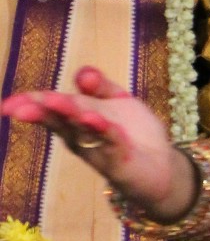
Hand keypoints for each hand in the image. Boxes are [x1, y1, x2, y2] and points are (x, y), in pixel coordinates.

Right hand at [0, 68, 191, 216]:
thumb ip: (100, 86)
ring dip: (68, 115)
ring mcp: (99, 148)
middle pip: (60, 119)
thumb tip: (82, 73)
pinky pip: (110, 140)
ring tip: (54, 102)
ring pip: (80, 129)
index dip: (30, 103)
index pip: (51, 107)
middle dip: (42, 111)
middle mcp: (82, 135)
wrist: (162, 166)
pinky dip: (102, 128)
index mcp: (76, 117)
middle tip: (20, 107)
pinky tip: (93, 118)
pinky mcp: (119, 160)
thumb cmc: (134, 133)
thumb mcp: (117, 100)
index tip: (7, 104)